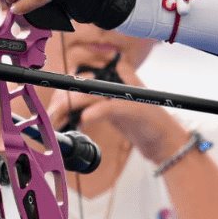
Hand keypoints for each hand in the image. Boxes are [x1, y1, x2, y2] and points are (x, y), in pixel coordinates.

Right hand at [47, 52, 189, 163]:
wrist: (164, 143)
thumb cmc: (157, 123)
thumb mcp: (136, 113)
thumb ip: (111, 110)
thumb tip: (86, 115)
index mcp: (119, 76)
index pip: (88, 77)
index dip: (71, 89)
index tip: (59, 105)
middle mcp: (111, 83)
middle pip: (78, 87)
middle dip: (63, 102)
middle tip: (52, 119)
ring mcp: (107, 97)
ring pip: (77, 99)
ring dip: (64, 110)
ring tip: (54, 124)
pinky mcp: (105, 111)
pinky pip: (82, 109)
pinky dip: (71, 116)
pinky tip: (65, 125)